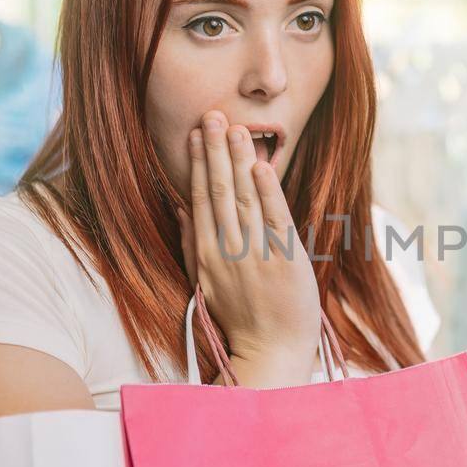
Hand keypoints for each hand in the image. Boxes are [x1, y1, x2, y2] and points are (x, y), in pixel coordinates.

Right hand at [177, 109, 322, 382]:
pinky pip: (274, 219)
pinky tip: (261, 165)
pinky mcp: (285, 260)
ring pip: (245, 199)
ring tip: (237, 128)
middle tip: (213, 114)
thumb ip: (191, 245)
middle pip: (219, 191)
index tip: (197, 133)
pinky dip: (267, 191)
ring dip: (240, 160)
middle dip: (216, 150)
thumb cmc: (241, 318)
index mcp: (206, 255)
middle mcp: (227, 251)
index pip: (200, 198)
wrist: (271, 352)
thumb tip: (181, 209)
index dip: (199, 163)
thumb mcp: (205, 282)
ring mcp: (256, 255)